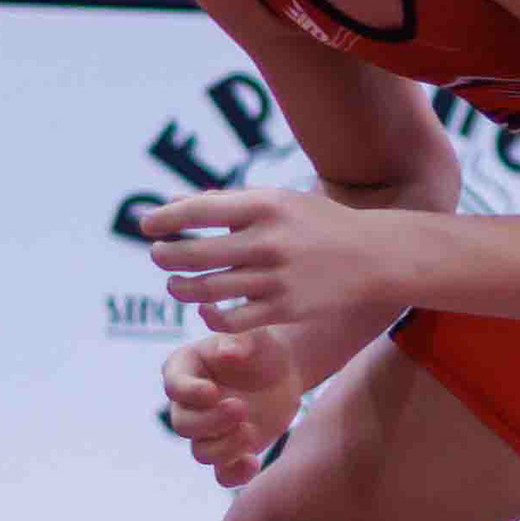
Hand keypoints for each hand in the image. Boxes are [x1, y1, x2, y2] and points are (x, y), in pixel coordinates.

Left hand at [138, 187, 414, 333]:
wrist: (373, 256)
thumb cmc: (315, 223)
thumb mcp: (276, 201)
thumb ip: (224, 203)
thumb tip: (171, 202)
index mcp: (265, 205)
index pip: (199, 211)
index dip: (165, 219)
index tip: (146, 225)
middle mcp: (269, 241)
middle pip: (195, 254)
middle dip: (166, 256)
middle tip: (158, 256)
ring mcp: (276, 278)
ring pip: (207, 290)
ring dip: (181, 288)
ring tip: (174, 284)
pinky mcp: (285, 309)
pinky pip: (231, 319)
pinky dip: (210, 315)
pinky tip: (204, 307)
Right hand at [162, 329, 301, 487]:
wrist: (284, 371)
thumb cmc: (263, 347)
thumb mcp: (256, 338)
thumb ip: (241, 343)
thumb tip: (227, 352)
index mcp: (185, 369)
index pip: (174, 385)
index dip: (189, 393)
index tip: (214, 392)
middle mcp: (189, 403)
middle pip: (183, 424)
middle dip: (210, 421)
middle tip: (241, 408)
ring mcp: (207, 430)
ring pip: (201, 452)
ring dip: (224, 447)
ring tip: (252, 431)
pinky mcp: (229, 450)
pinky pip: (222, 475)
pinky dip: (235, 475)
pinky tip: (253, 462)